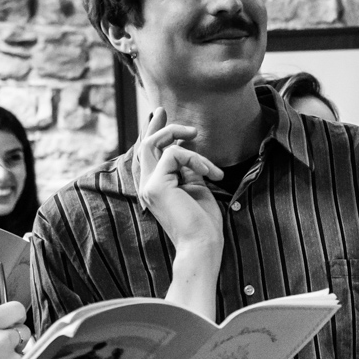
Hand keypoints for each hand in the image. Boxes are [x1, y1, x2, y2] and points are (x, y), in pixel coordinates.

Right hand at [134, 107, 224, 251]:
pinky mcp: (156, 185)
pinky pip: (174, 153)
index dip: (155, 132)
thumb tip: (188, 151)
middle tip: (170, 114)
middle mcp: (147, 185)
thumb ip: (188, 170)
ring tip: (211, 170)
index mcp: (157, 187)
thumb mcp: (197, 188)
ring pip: (156, 144)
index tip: (160, 114)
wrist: (202, 245)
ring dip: (191, 149)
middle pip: (146, 145)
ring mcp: (149, 185)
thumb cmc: (204, 224)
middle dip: (161, 126)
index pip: (150, 155)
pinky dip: (195, 158)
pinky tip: (209, 175)